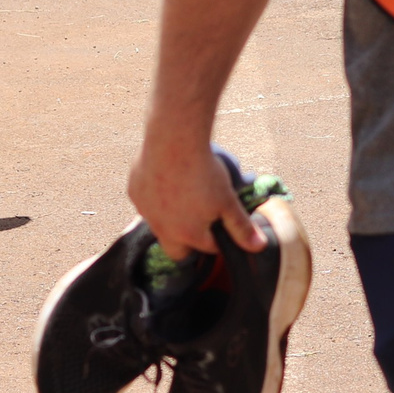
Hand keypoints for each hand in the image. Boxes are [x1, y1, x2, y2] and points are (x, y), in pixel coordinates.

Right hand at [127, 134, 265, 260]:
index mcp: (188, 235)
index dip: (218, 239)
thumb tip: (259, 247)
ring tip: (185, 197)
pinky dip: (155, 198)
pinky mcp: (134, 192)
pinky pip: (145, 202)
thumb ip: (241, 227)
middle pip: (176, 251)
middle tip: (202, 224)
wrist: (173, 141)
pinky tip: (166, 180)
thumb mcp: (228, 201)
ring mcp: (145, 211)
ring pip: (158, 225)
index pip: (207, 248)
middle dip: (189, 244)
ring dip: (171, 220)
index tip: (223, 226)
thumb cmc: (203, 173)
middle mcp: (163, 228)